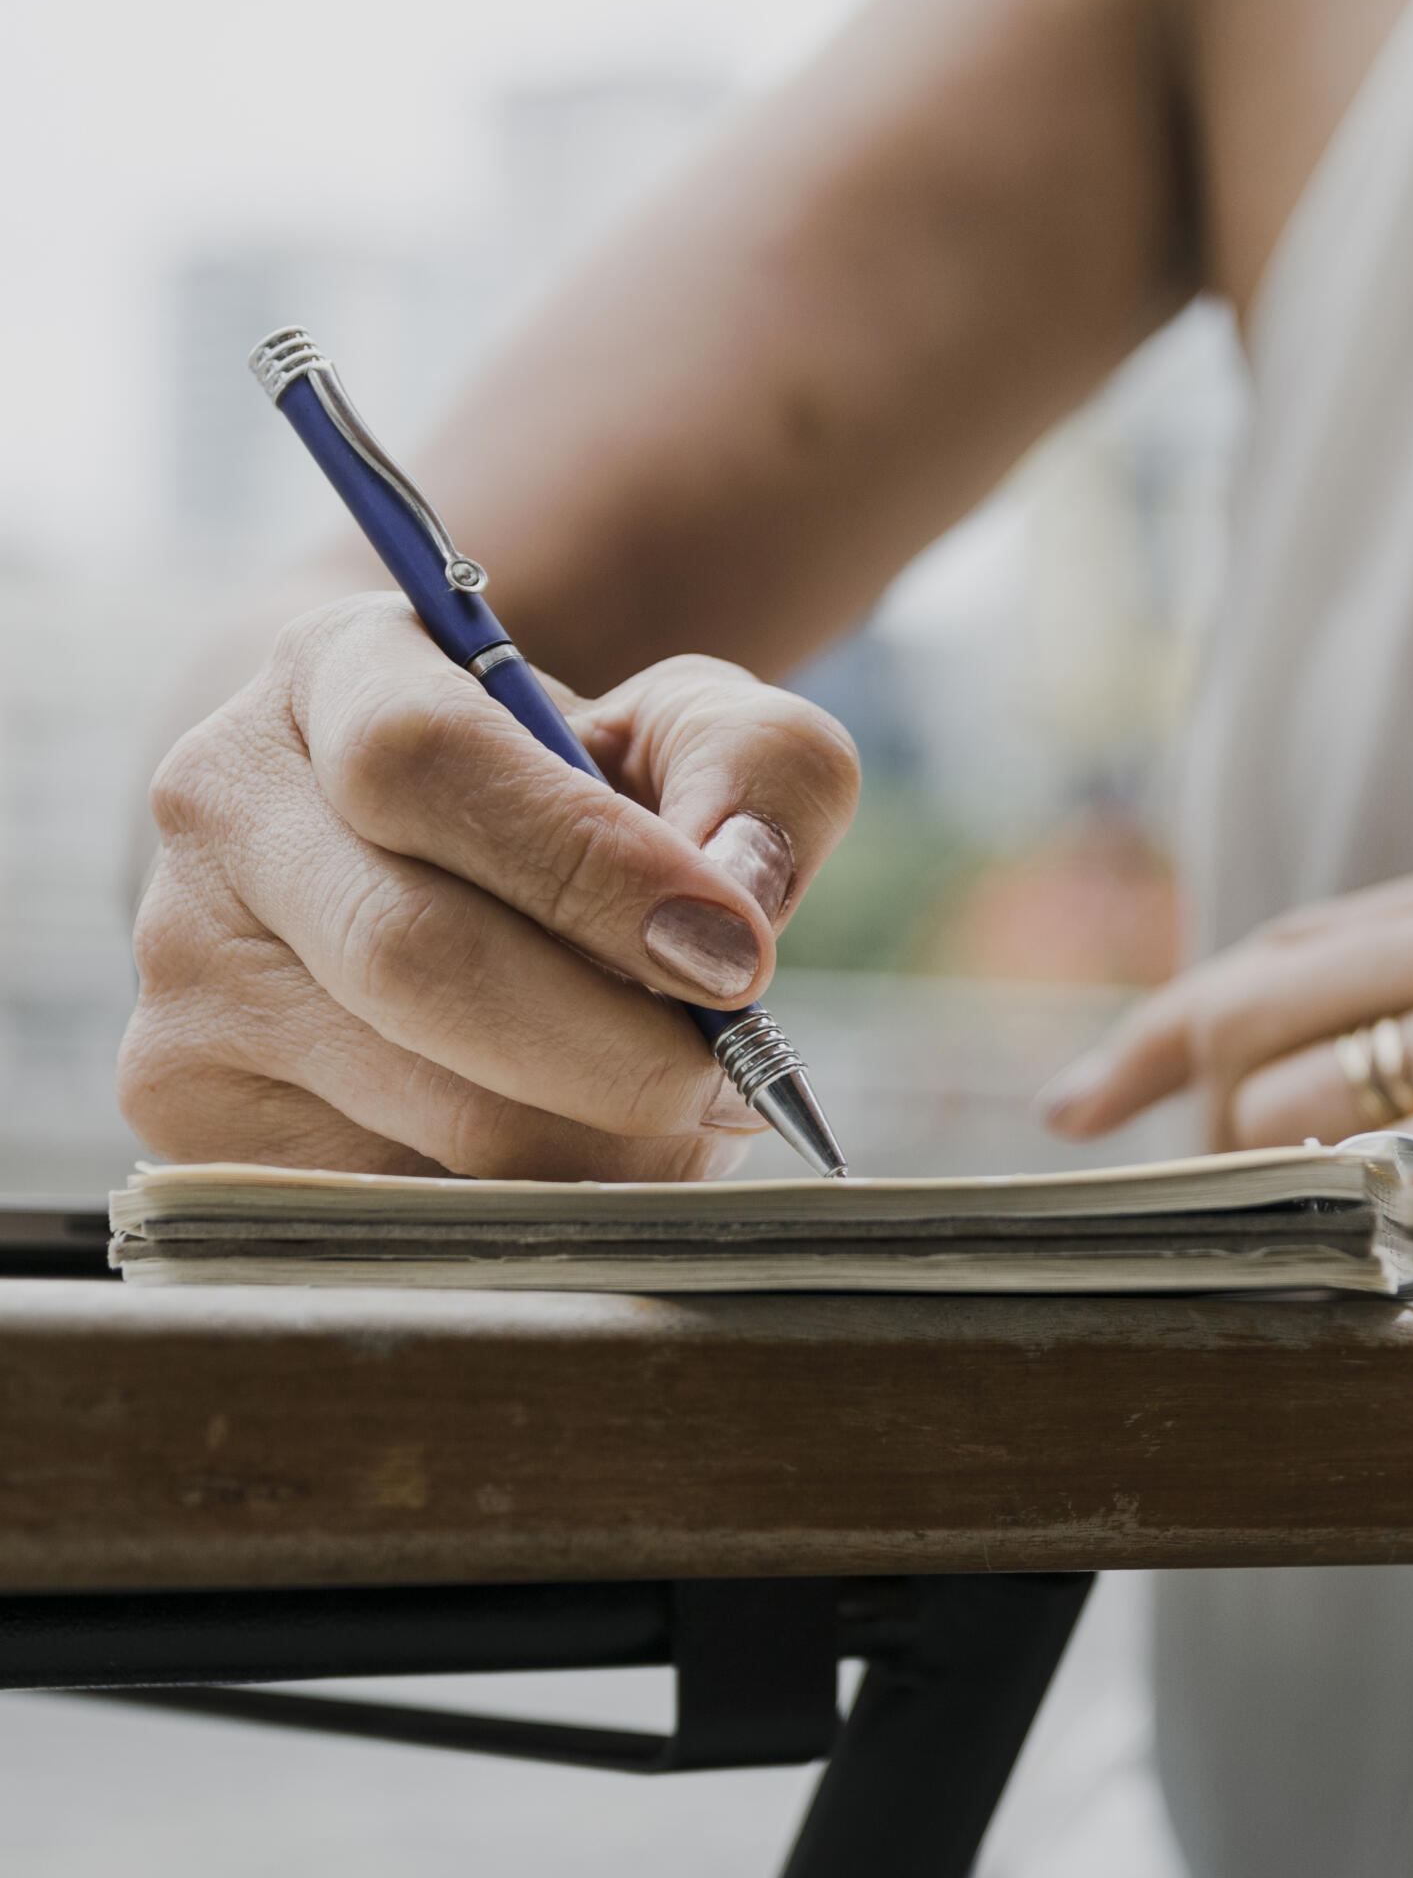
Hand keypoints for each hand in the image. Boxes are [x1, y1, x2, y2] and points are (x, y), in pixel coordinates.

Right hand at [120, 592, 859, 1179]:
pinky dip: (534, 1205)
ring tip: (683, 1118)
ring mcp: (186, 967)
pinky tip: (589, 1155)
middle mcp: (224, 806)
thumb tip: (741, 899)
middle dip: (614, 1049)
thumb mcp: (691, 732)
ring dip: (600, 1145)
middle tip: (736, 1081)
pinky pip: (396, 1200)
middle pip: (415, 959)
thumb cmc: (582, 792)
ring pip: (421, 1108)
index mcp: (335, 672)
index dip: (589, 871)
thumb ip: (760, 770)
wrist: (435, 860)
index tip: (736, 958)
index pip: (424, 762)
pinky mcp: (191, 1104)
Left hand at [1037, 819, 1412, 1294]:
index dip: (1176, 1020)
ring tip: (1309, 1266)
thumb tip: (1391, 1119)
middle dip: (1202, 1125)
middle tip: (1185, 1211)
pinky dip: (1366, 1237)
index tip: (1093, 1091)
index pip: (1305, 941)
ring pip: (1325, 1103)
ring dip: (1284, 1201)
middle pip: (1274, 1009)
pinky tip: (1368, 1287)